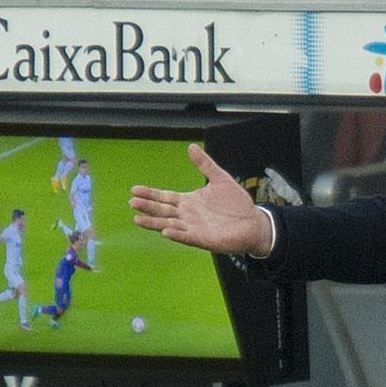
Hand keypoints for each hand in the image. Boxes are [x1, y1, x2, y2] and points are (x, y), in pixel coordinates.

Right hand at [129, 144, 272, 255]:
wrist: (254, 222)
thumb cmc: (236, 203)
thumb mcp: (220, 178)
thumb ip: (205, 164)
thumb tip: (191, 146)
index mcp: (189, 202)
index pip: (165, 197)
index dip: (150, 193)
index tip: (134, 189)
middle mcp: (187, 216)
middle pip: (162, 211)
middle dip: (147, 207)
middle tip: (132, 202)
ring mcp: (194, 228)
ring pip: (169, 225)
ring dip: (154, 223)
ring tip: (137, 219)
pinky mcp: (204, 239)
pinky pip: (187, 237)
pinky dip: (176, 234)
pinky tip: (166, 231)